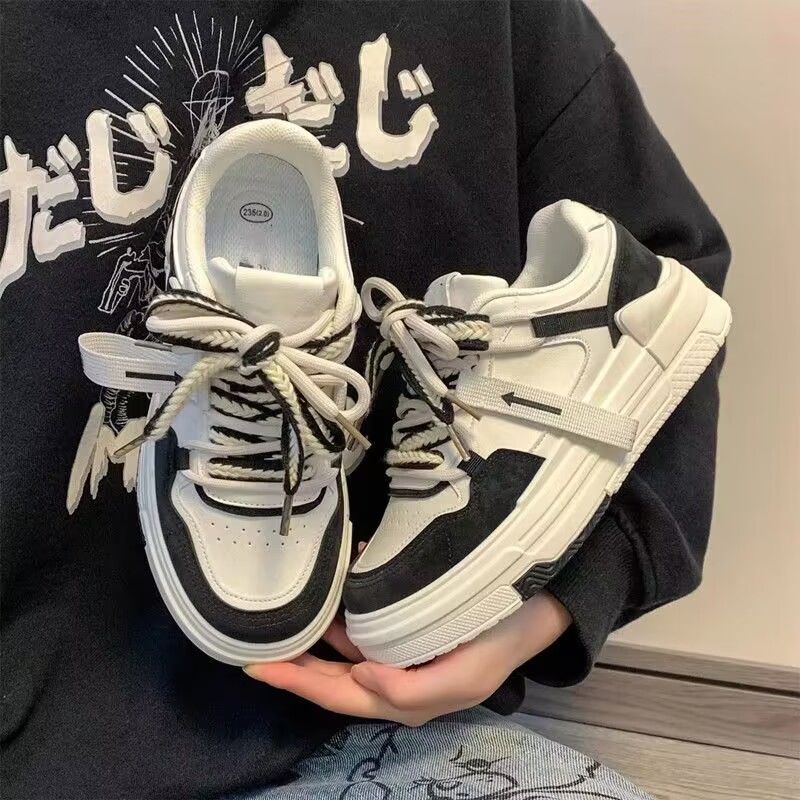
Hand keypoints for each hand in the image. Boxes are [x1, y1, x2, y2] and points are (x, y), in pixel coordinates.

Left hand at [244, 591, 570, 726]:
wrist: (533, 606)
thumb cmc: (498, 641)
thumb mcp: (464, 677)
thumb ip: (411, 689)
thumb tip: (359, 678)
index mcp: (403, 697)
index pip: (337, 694)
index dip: (296, 682)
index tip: (255, 666)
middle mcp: (394, 678)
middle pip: (331, 676)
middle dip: (292, 664)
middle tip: (251, 645)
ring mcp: (399, 652)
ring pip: (343, 649)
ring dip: (314, 634)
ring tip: (280, 618)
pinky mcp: (405, 626)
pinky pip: (363, 624)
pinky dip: (341, 611)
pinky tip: (328, 591)